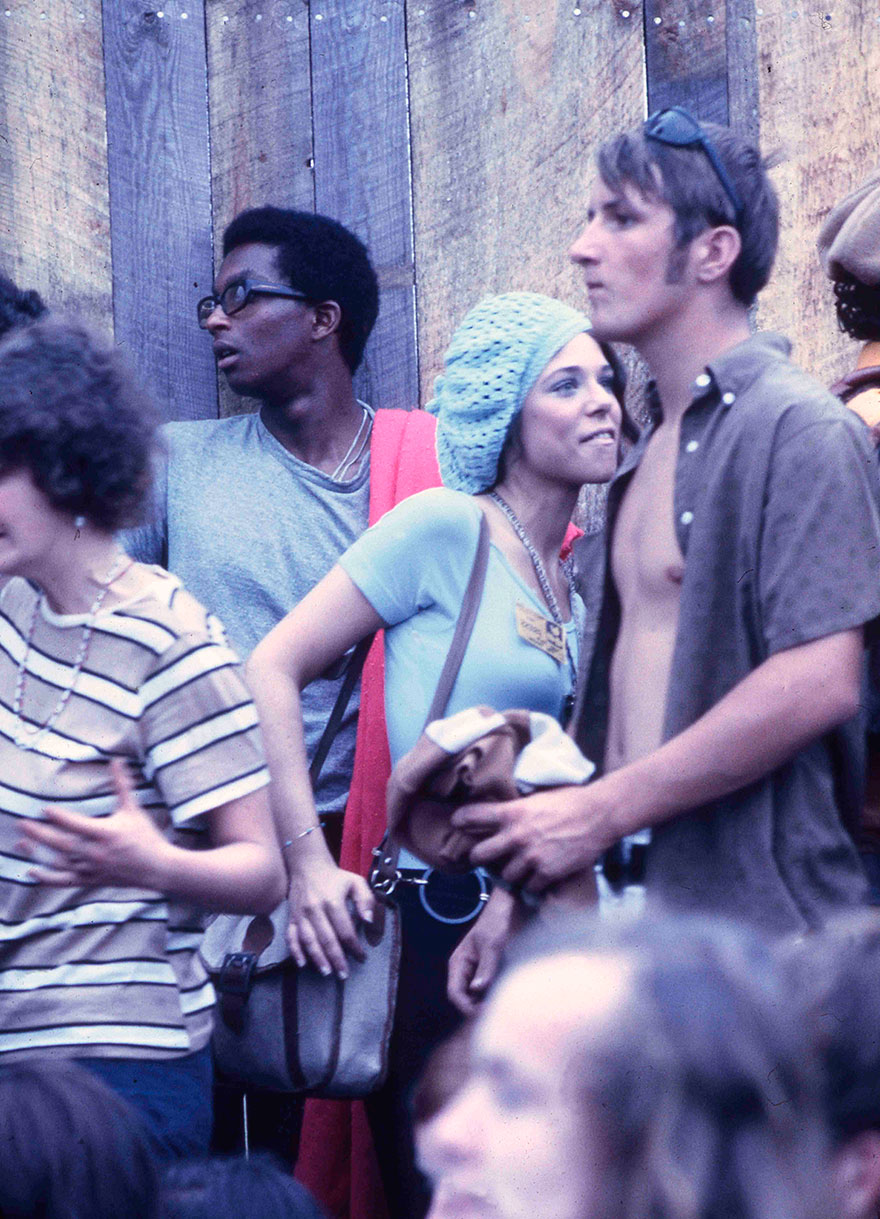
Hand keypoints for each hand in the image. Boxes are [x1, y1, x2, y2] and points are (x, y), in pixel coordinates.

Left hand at [20, 759, 170, 889]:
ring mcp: (92, 868)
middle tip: (21, 823)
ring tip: (22, 842)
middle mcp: (96, 852)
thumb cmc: (145, 836)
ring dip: (39, 853)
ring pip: (59, 861)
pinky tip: (31, 871)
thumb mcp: (133, 809)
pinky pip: (64, 881)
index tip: (44, 809)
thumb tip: (117, 760)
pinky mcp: (90, 880)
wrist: (157, 868)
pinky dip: (47, 878)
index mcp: (106, 833)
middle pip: (62, 843)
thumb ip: (122, 785)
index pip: (77, 824)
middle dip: (40, 833)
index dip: (60, 817)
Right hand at [286, 857, 376, 978]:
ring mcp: (301, 915)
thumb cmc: (335, 877)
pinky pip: (291, 937)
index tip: (362, 957)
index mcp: (333, 901)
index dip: (354, 946)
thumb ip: (365, 900)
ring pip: (308, 941)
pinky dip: (295, 951)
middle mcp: (315, 909)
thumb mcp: (356, 882)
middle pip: (327, 939)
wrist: (307, 865)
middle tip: (344, 974)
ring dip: (317, 958)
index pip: (345, 930)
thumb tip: (368, 920)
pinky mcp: (292, 917)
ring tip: (327, 972)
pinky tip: (302, 963)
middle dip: (337, 959)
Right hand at [447, 888, 527, 1014]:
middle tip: (500, 1013)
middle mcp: (467, 971)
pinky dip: (498, 996)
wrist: (511, 906)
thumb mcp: (493, 944)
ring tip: (507, 1007)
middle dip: (480, 1009)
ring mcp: (479, 972)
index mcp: (459, 963)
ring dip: (490, 1004)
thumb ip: (486, 967)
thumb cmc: (498, 921)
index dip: (467, 1008)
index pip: (455, 993)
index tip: (486, 1014)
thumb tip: (478, 990)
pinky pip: (492, 990)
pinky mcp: (493, 972)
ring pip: (480, 998)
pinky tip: (511, 998)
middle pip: (467, 1000)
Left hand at [452, 781, 618, 894]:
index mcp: (512, 813)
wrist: (598, 815)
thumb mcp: (537, 799)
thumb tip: (503, 816)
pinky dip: (533, 884)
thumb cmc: (570, 801)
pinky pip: (529, 887)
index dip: (461, 820)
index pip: (472, 816)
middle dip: (479, 857)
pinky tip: (539, 877)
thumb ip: (517, 810)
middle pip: (479, 855)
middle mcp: (516, 836)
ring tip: (521, 867)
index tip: (457, 823)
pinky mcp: (546, 873)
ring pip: (506, 875)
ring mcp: (530, 857)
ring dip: (512, 873)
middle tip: (482, 858)